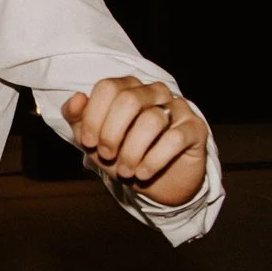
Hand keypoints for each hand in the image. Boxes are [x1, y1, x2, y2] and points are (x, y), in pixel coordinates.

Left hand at [63, 77, 209, 206]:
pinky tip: (143, 173)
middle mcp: (155, 92)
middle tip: (106, 156)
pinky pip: (174, 139)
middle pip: (129, 100)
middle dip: (111, 133)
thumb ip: (78, 118)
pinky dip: (153, 160)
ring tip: (125, 171)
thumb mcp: (94, 141)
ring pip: (152, 120)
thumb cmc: (124, 155)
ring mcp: (178, 108)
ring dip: (132, 152)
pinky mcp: (195, 129)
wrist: (159, 183)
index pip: (108, 87)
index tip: (88, 142)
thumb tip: (76, 98)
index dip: (93, 117)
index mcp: (129, 88)